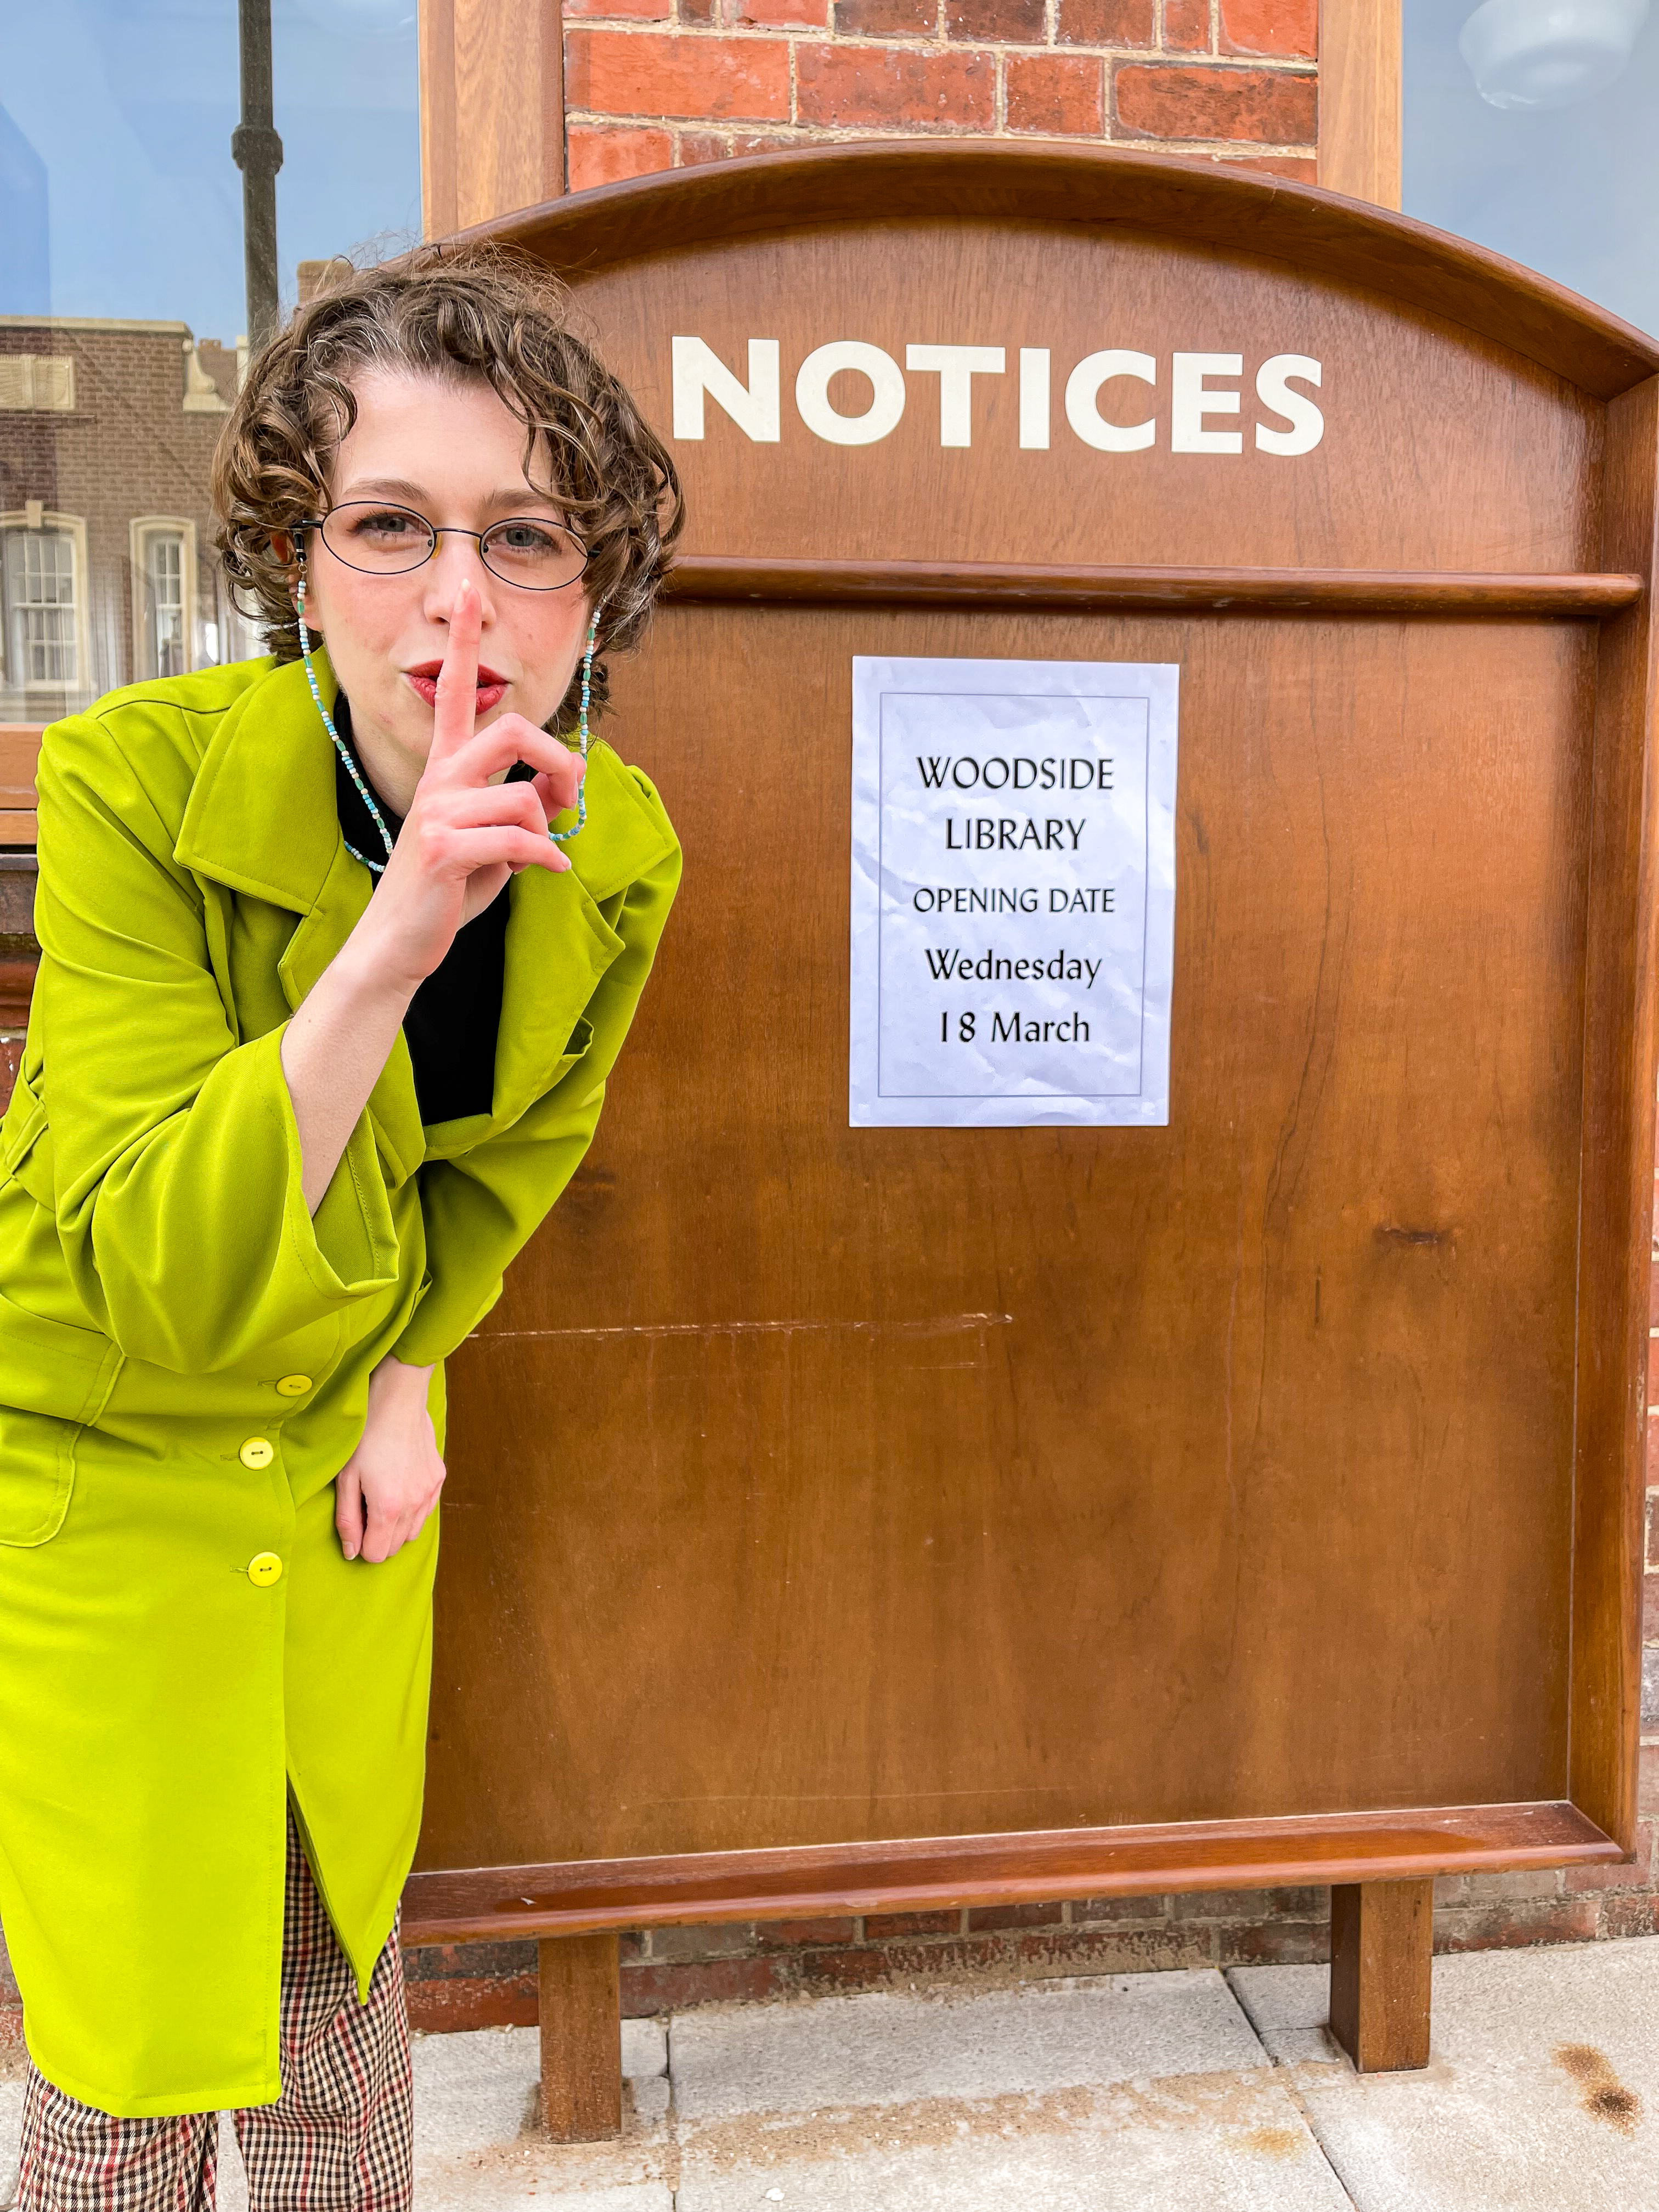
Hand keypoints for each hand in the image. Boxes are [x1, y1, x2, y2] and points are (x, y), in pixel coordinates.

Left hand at [334, 1354, 444, 1563]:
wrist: (396, 1402)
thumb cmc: (364, 1438)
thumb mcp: (346, 1479)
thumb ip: (348, 1520)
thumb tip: (352, 1552)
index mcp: (388, 1507)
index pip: (377, 1554)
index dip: (361, 1545)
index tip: (355, 1524)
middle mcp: (414, 1504)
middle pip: (396, 1547)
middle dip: (378, 1538)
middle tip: (365, 1508)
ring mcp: (430, 1491)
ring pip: (413, 1531)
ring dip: (396, 1526)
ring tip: (383, 1498)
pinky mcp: (439, 1478)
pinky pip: (426, 1510)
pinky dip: (412, 1510)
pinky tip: (400, 1488)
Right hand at [362, 578, 586, 987]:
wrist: (399, 941)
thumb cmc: (448, 888)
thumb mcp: (493, 839)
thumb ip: (525, 804)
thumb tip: (563, 785)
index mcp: (446, 768)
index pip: (458, 692)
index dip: (463, 641)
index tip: (468, 589)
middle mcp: (439, 779)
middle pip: (513, 731)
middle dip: (556, 761)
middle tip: (568, 796)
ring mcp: (436, 812)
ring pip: (524, 800)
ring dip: (545, 833)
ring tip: (537, 857)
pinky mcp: (442, 849)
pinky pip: (520, 841)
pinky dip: (546, 860)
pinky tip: (550, 872)